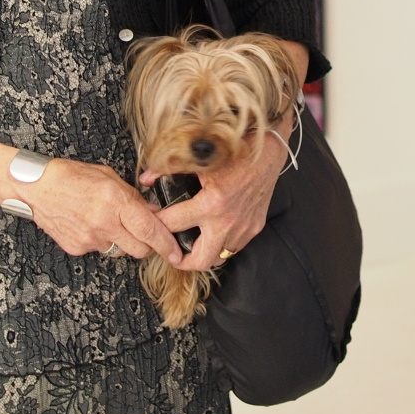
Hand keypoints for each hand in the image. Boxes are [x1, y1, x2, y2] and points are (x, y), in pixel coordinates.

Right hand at [27, 158, 183, 264]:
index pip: (150, 230)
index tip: (177, 253)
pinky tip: (92, 224)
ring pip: (120, 251)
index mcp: (116, 201)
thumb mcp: (109, 177)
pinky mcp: (78, 248)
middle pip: (140, 249)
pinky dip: (102, 241)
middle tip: (147, 235)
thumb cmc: (72, 176)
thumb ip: (133, 197)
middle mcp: (105, 223)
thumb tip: (153, 212)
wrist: (36, 188)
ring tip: (111, 222)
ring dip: (124, 241)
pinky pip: (100, 250)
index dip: (167, 244)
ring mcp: (90, 239)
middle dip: (148, 245)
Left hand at [145, 107, 294, 270]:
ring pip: (219, 258)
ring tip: (192, 243)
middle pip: (199, 260)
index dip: (156, 224)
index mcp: (211, 205)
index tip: (150, 223)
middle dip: (180, 260)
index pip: (173, 224)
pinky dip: (221, 244)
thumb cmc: (236, 153)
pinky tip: (214, 232)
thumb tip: (145, 179)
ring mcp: (243, 228)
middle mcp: (227, 223)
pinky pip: (234, 247)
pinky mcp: (254, 228)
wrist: (269, 153)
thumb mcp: (200, 160)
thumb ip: (169, 170)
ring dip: (203, 254)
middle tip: (170, 251)